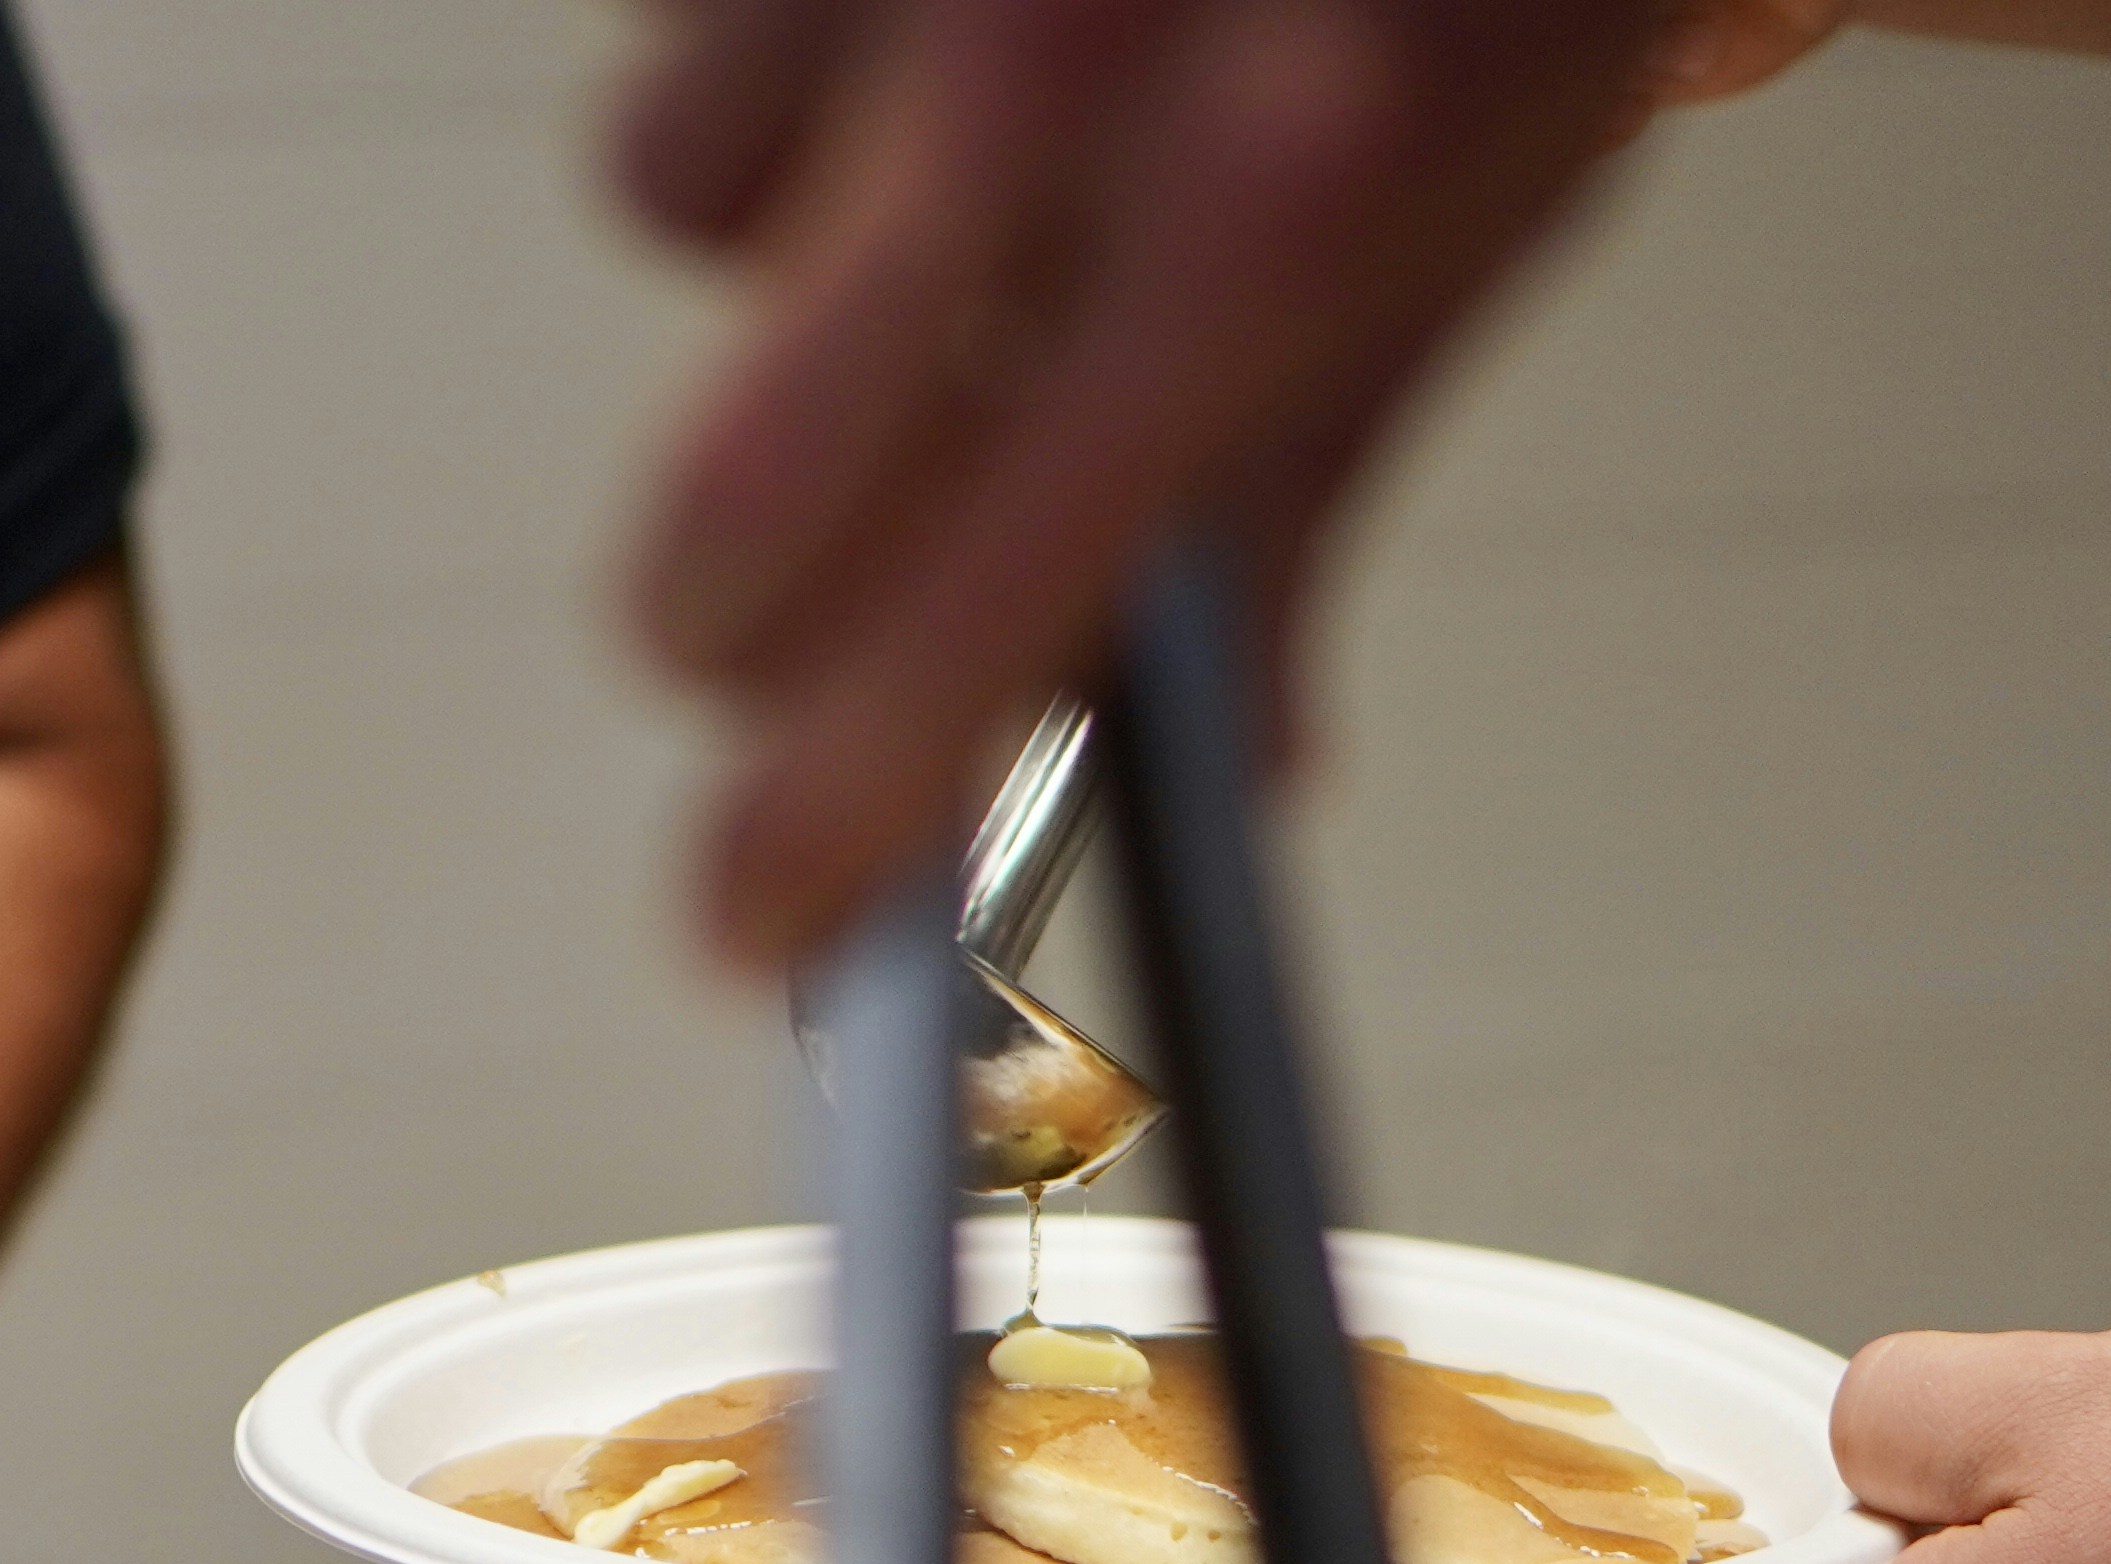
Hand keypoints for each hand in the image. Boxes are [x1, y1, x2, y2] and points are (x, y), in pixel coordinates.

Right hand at [617, 0, 1688, 964]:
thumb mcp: (1437, 254)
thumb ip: (1277, 539)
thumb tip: (1211, 791)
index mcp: (1256, 231)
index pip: (954, 634)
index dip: (813, 835)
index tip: (753, 926)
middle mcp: (1054, 75)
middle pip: (722, 514)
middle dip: (736, 614)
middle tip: (803, 606)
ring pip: (674, 211)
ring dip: (764, 249)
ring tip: (920, 180)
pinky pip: (686, 28)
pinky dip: (763, 64)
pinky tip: (901, 38)